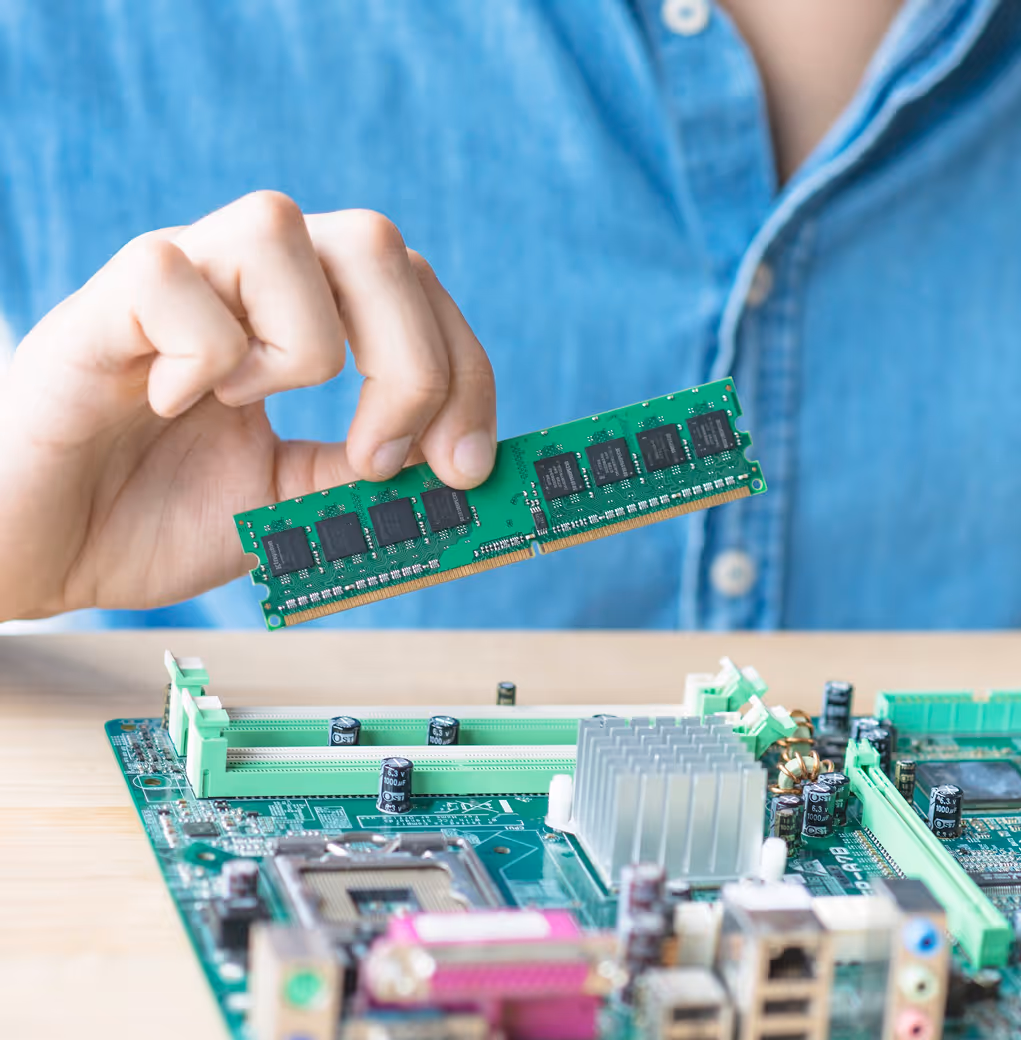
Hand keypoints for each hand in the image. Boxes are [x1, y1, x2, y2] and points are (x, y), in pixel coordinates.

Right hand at [0, 191, 495, 619]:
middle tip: (385, 457)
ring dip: (301, 346)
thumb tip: (452, 466)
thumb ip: (357, 475)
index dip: (465, 373)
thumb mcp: (286, 503)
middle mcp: (250, 282)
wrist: (41, 546)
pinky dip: (198, 356)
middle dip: (412, 362)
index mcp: (304, 318)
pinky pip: (175, 277)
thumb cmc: (151, 515)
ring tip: (247, 407)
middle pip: (377, 243)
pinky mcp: (104, 301)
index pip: (419, 295)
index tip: (467, 466)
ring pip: (282, 230)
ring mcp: (180, 280)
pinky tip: (165, 403)